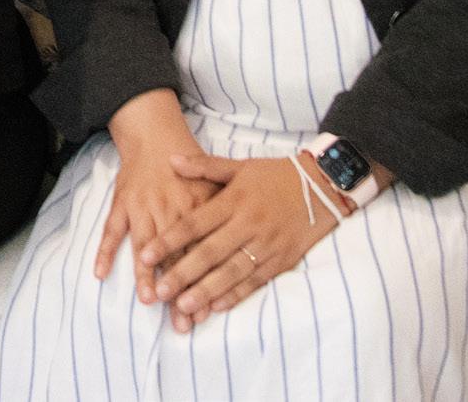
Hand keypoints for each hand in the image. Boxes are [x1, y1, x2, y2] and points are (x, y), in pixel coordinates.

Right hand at [96, 92, 216, 301]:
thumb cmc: (187, 166)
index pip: (201, 253)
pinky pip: (112, 229)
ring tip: (149, 300)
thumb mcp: (215, 184)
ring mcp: (143, 208)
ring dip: (146, 275)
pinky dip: (105, 250)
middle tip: (181, 321)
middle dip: (178, 290)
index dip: (203, 283)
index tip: (206, 312)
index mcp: (195, 208)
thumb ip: (226, 216)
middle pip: (175, 257)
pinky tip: (100, 273)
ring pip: (145, 246)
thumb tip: (245, 250)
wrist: (154, 133)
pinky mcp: (122, 204)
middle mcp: (169, 210)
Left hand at [144, 153, 344, 328]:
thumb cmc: (275, 176)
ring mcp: (266, 245)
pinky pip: (256, 281)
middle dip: (182, 273)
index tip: (145, 256)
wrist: (322, 186)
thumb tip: (170, 160)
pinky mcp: (282, 260)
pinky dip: (236, 295)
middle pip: (209, 253)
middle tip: (159, 291)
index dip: (169, 241)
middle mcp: (248, 224)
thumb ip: (203, 167)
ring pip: (231, 272)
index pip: (194, 224)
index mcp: (234, 201)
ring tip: (183, 306)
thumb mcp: (239, 166)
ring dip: (206, 291)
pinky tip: (217, 306)